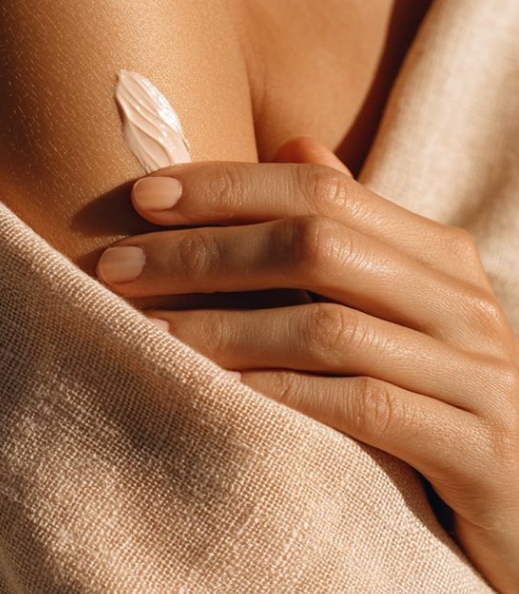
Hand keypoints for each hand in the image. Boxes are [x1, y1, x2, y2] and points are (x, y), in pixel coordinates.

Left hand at [96, 137, 518, 593]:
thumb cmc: (434, 403)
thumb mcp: (397, 311)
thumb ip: (352, 234)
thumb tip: (294, 145)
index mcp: (438, 256)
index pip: (323, 188)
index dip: (227, 186)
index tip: (140, 197)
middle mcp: (462, 301)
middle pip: (317, 244)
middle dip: (204, 252)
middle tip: (114, 267)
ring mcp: (478, 374)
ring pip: (329, 327)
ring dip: (222, 326)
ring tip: (141, 333)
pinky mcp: (480, 448)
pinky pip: (363, 409)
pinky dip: (279, 396)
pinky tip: (214, 395)